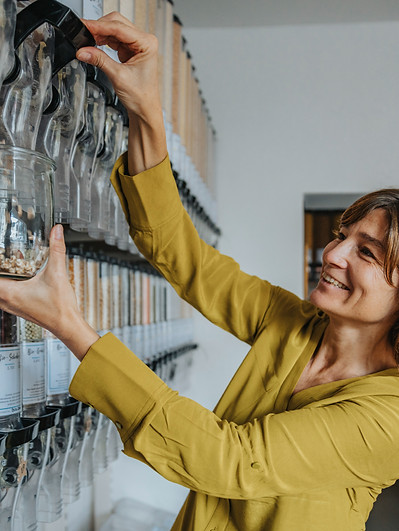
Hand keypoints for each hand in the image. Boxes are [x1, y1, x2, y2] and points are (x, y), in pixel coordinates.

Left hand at [0, 225, 98, 359]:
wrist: (67, 325)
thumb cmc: (59, 307)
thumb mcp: (57, 273)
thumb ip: (56, 250)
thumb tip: (56, 232)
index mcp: (9, 292)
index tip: (0, 255)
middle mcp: (7, 301)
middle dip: (1, 270)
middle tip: (4, 259)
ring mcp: (12, 306)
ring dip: (3, 279)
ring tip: (9, 267)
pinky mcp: (19, 308)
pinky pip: (4, 296)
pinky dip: (7, 286)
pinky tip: (18, 278)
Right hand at [77, 12, 166, 174]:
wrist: (145, 110)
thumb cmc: (141, 97)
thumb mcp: (118, 76)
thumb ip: (100, 60)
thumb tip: (83, 50)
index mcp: (147, 44)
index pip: (119, 28)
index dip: (99, 26)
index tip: (84, 25)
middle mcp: (144, 41)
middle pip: (116, 23)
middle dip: (99, 27)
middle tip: (82, 32)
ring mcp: (137, 45)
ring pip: (113, 29)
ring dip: (99, 33)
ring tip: (86, 40)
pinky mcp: (130, 50)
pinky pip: (113, 39)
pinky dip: (102, 40)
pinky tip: (94, 43)